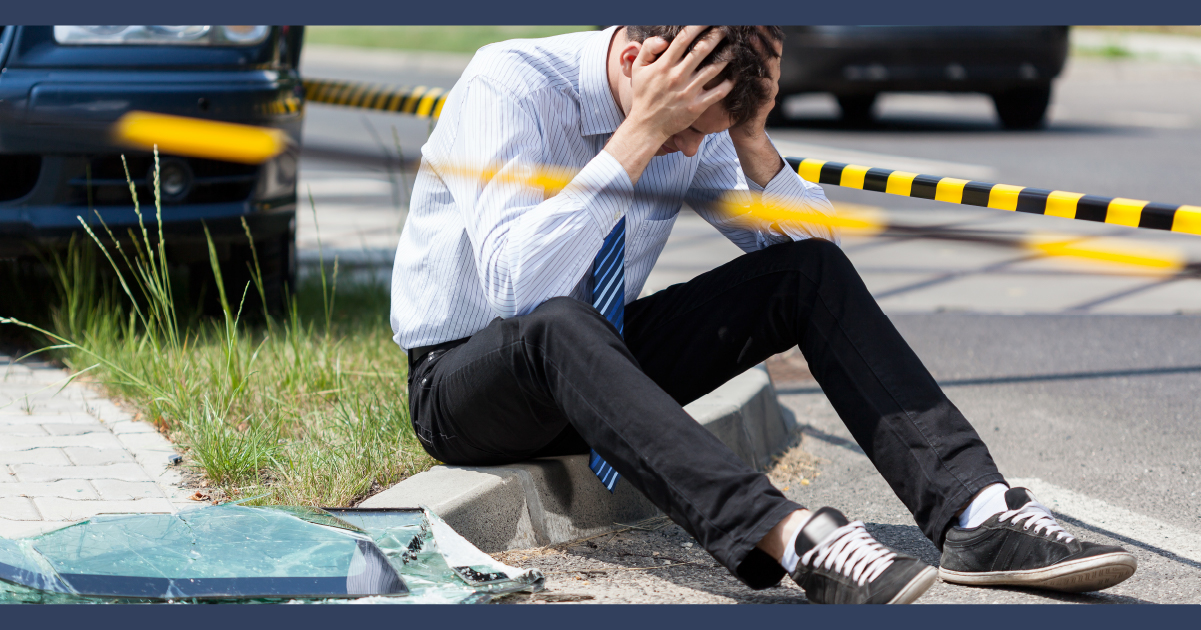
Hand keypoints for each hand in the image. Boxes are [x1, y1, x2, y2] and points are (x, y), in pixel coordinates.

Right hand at [624, 26, 734, 143]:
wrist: (646, 126)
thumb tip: (664, 39)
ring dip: (727, 56)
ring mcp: (688, 92)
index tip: (709, 20)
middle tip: (727, 29)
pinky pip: (718, 93)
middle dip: (717, 36)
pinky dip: (729, 83)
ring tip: (735, 48)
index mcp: (664, 65)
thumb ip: (647, 49)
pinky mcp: (696, 107)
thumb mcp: (638, 69)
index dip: (698, 26)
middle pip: (702, 50)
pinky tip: (736, 74)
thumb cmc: (643, 95)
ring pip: (713, 69)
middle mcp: (677, 76)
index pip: (684, 39)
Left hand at [728, 27, 781, 145]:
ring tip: (753, 39)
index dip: (761, 31)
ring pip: (770, 66)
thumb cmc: (736, 104)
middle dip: (763, 35)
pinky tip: (756, 73)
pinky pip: (766, 89)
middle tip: (755, 21)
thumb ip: (732, 63)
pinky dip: (761, 81)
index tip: (752, 18)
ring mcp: (769, 89)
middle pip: (771, 51)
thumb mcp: (734, 80)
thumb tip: (719, 44)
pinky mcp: (766, 104)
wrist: (744, 131)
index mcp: (761, 69)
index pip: (765, 44)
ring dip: (762, 52)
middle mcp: (769, 76)